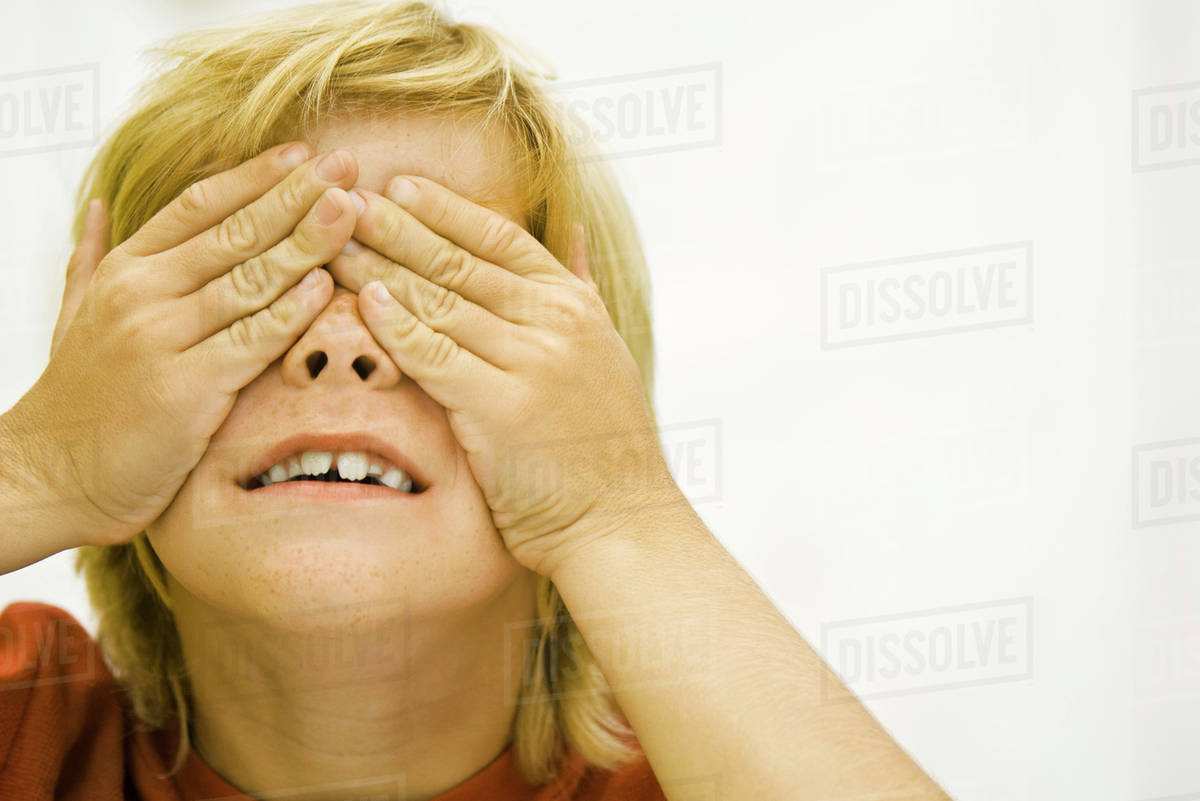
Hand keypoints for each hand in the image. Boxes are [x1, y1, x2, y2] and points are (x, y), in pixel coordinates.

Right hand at [11, 143, 358, 545]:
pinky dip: (291, 314)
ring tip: (350, 212)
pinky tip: (325, 288)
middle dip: (295, 197)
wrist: (51, 473)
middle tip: (346, 168)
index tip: (302, 155)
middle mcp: (142, 294)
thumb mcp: (73, 312)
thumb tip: (96, 207)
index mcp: (124, 269)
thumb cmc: (77, 395)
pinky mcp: (185, 388)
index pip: (199, 205)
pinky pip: (251, 341)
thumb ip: (91, 258)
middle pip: (234, 233)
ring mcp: (162, 339)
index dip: (255, 177)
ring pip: (249, 280)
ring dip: (305, 243)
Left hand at [330, 177, 676, 577]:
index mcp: (575, 305)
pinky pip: (434, 356)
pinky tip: (364, 303)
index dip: (446, 209)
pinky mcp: (501, 406)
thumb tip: (576, 230)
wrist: (620, 520)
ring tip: (335, 244)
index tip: (400, 185)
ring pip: (441, 302)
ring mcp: (531, 361)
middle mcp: (556, 322)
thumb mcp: (607, 350)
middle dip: (398, 228)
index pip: (501, 238)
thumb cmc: (605, 445)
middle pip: (461, 262)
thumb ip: (583, 287)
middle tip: (346, 200)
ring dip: (382, 269)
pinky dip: (396, 327)